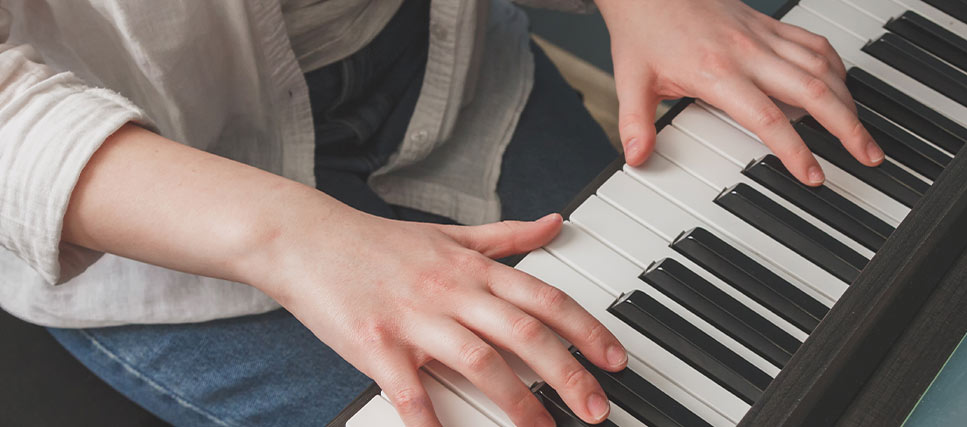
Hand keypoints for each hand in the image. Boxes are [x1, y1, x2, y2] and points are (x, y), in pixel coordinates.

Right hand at [253, 210, 625, 426]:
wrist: (304, 238)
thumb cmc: (378, 243)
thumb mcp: (450, 233)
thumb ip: (507, 235)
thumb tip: (556, 222)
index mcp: (472, 268)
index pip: (545, 298)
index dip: (586, 330)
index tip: (615, 360)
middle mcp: (451, 291)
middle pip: (524, 333)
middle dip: (567, 374)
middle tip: (596, 409)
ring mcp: (414, 318)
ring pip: (479, 361)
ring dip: (517, 401)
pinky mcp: (374, 343)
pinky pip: (409, 389)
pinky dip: (430, 418)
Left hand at [596, 0, 882, 185]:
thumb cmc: (645, 30)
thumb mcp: (631, 80)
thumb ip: (636, 122)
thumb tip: (637, 157)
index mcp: (717, 72)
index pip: (767, 117)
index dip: (794, 149)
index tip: (813, 175)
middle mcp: (748, 53)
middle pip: (813, 92)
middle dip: (847, 126)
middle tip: (868, 154)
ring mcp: (763, 36)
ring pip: (822, 66)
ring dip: (848, 100)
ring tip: (862, 131)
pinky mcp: (769, 25)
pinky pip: (814, 44)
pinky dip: (835, 67)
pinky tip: (842, 87)